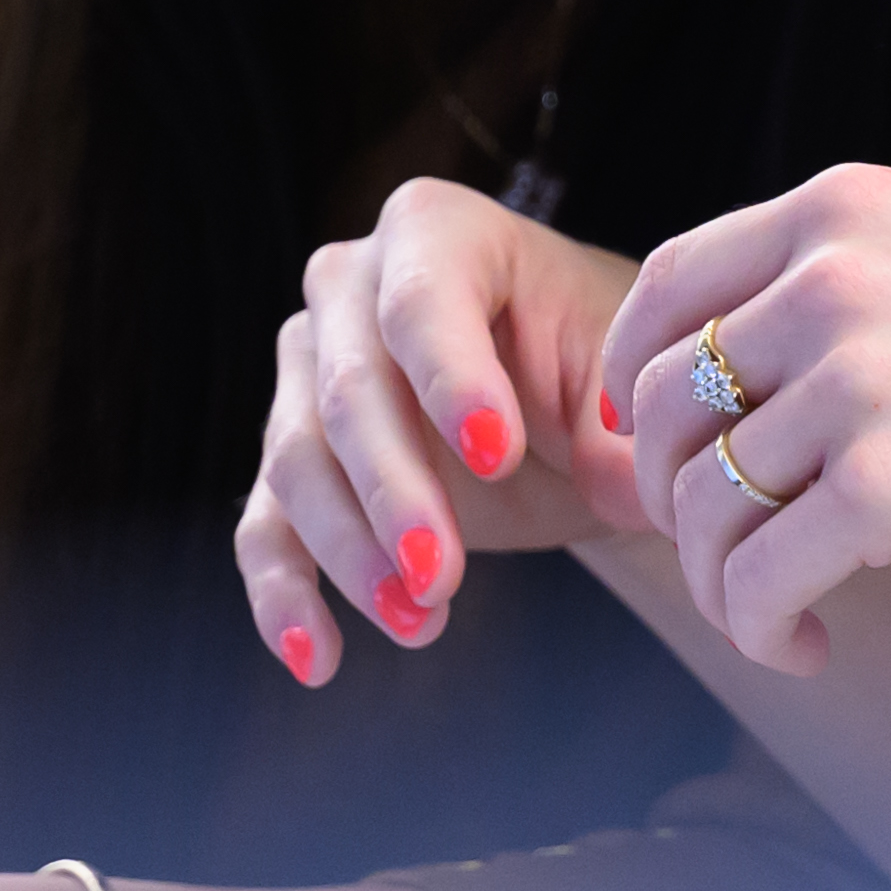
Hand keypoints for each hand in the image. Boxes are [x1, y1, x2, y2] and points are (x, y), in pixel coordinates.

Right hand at [243, 178, 652, 685]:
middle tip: (443, 576)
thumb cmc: (596, 376)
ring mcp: (308, 374)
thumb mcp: (624, 391)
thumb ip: (623, 433)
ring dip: (351, 552)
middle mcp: (352, 287)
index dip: (450, 377)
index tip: (498, 456)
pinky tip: (316, 657)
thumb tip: (626, 484)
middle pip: (349, 388)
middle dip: (395, 491)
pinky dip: (284, 595)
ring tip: (421, 622)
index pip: (423, 298)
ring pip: (299, 461)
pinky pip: (265, 526)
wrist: (569, 420)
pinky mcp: (294, 461)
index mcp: (440, 232)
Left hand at [596, 166, 890, 673]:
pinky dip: (759, 629)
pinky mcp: (888, 492)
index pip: (667, 288)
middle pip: (667, 411)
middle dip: (678, 501)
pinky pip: (756, 580)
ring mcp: (857, 383)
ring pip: (702, 505)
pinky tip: (808, 645)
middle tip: (733, 554)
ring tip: (780, 612)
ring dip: (722, 581)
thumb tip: (742, 381)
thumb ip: (852, 291)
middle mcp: (833, 280)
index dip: (631, 380)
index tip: (651, 448)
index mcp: (844, 210)